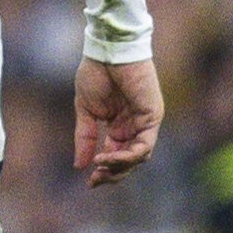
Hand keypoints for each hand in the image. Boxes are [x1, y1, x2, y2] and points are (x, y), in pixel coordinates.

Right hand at [75, 56, 161, 187]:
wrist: (108, 51)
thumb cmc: (96, 74)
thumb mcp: (85, 110)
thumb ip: (85, 137)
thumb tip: (79, 165)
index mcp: (118, 125)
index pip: (115, 155)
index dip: (103, 170)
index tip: (88, 181)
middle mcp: (133, 126)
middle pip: (129, 160)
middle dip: (113, 174)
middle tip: (95, 180)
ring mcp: (145, 122)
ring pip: (138, 156)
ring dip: (120, 166)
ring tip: (100, 166)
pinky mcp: (153, 116)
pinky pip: (145, 145)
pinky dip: (128, 155)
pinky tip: (107, 157)